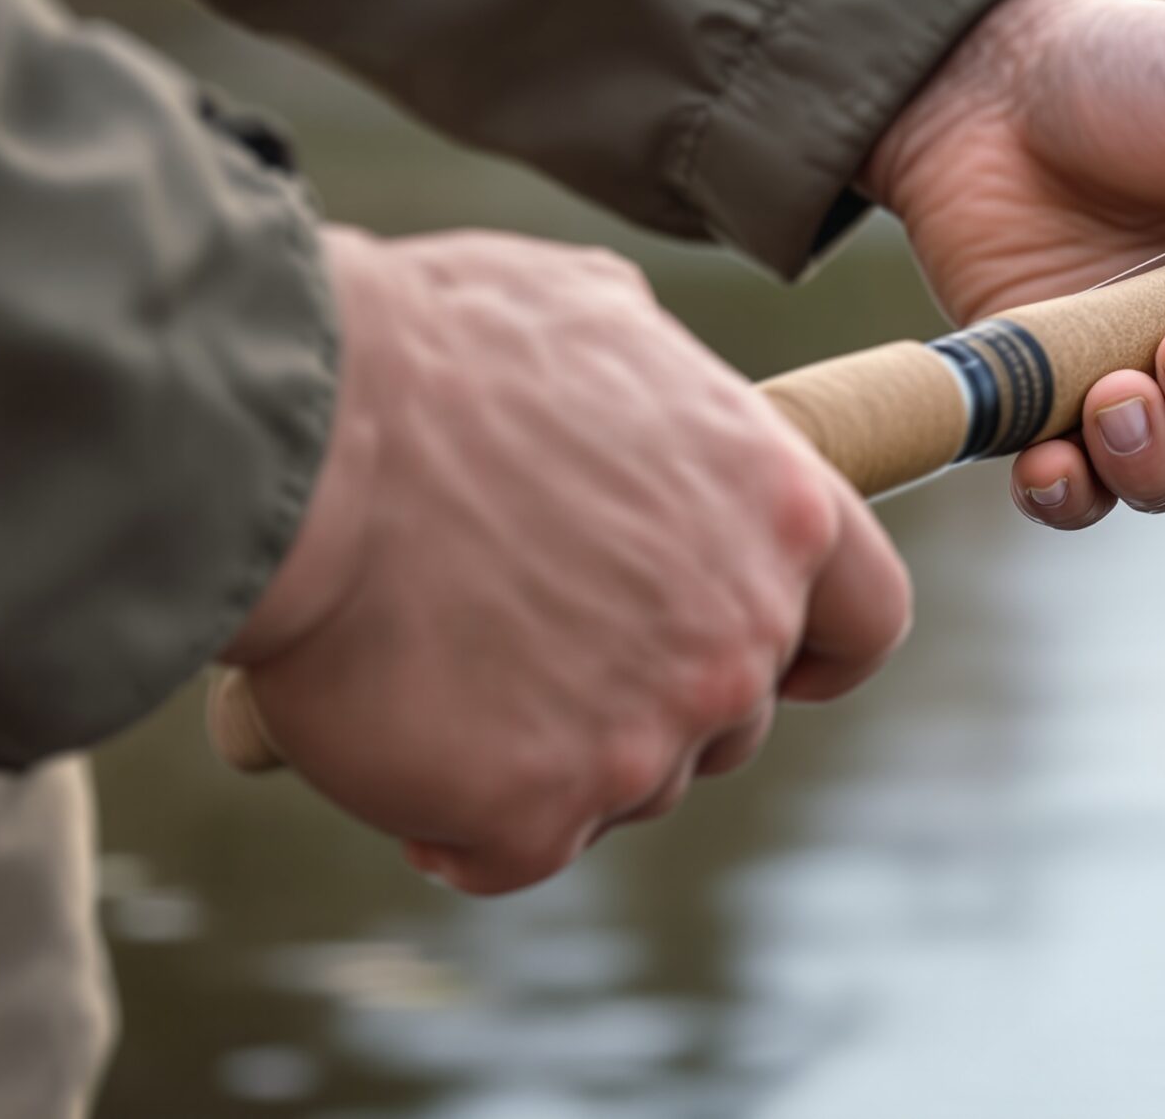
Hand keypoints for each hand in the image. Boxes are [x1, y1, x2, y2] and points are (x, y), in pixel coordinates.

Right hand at [223, 228, 909, 894]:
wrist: (298, 434)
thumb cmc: (432, 350)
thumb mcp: (595, 314)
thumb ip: (664, 389)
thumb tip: (652, 393)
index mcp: (780, 511)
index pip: (866, 620)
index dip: (821, 651)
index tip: (778, 663)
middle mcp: (739, 635)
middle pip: (733, 718)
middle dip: (656, 697)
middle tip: (539, 645)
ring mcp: (647, 737)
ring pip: (629, 788)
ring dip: (561, 755)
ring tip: (452, 675)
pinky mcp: (538, 812)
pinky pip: (515, 850)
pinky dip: (463, 824)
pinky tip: (407, 757)